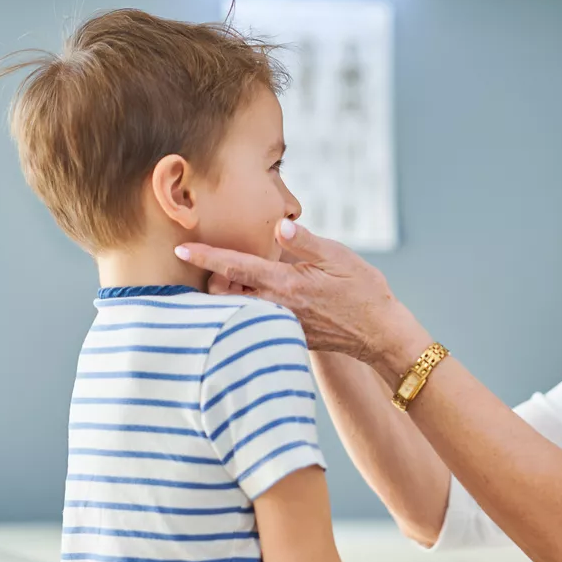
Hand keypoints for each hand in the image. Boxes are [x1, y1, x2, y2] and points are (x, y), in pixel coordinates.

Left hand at [176, 220, 424, 365]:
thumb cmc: (364, 291)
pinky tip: (261, 297)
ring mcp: (281, 324)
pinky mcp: (288, 335)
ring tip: (236, 280)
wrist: (380, 334)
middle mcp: (277, 307)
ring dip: (231, 294)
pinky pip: (257, 319)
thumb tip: (279, 226)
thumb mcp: (340, 257)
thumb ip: (306, 242)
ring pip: (240, 308)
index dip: (206, 256)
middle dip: (213, 279)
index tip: (181, 249)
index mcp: (285, 284)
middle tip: (214, 264)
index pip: (235, 268)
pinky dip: (249, 307)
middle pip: (226, 294)